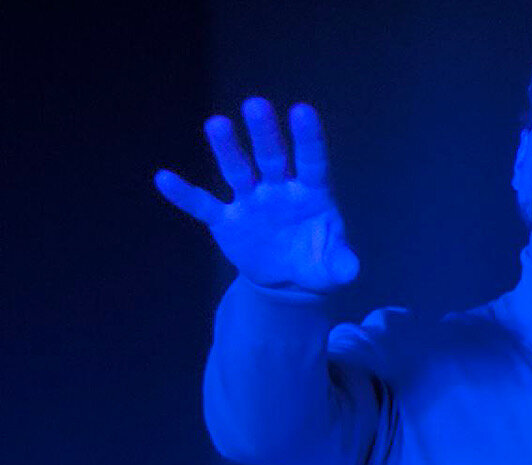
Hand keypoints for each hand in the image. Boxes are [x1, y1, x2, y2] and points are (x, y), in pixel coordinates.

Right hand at [154, 98, 357, 291]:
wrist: (288, 279)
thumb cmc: (316, 261)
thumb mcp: (332, 267)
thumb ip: (341, 264)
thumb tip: (351, 271)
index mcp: (311, 193)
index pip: (311, 161)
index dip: (307, 138)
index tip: (302, 110)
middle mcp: (279, 189)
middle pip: (272, 156)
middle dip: (264, 133)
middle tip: (256, 104)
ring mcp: (251, 201)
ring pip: (237, 170)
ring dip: (227, 149)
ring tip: (216, 124)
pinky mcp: (226, 220)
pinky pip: (203, 205)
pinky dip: (184, 195)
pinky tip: (164, 179)